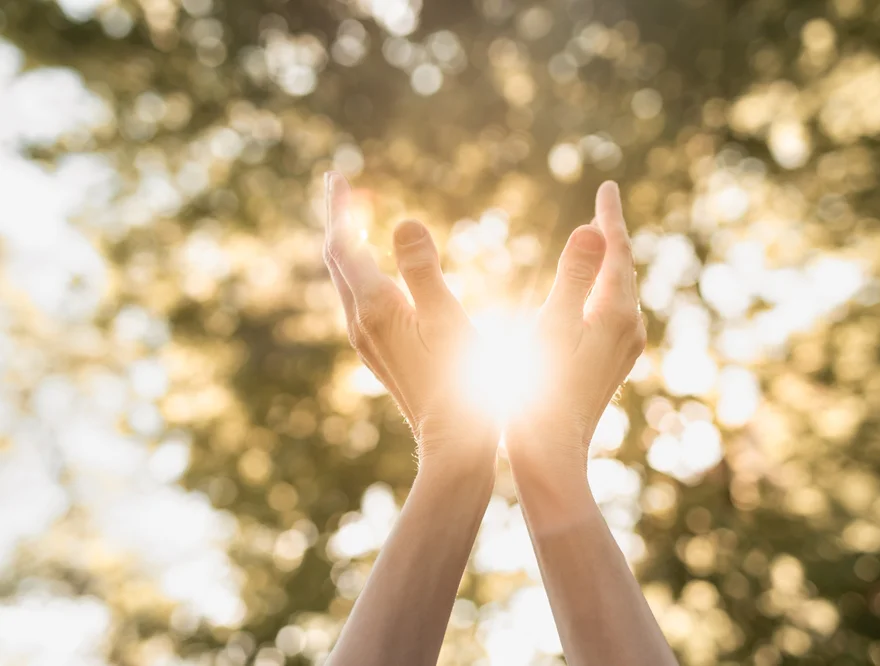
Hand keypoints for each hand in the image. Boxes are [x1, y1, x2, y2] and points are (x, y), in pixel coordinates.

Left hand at [322, 172, 497, 470]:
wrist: (454, 442)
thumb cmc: (462, 381)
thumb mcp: (448, 318)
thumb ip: (424, 269)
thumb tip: (403, 221)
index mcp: (374, 307)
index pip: (342, 243)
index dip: (338, 206)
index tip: (336, 173)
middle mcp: (360, 322)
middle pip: (337, 259)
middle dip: (338, 219)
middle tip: (341, 186)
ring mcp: (367, 340)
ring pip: (346, 280)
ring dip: (348, 244)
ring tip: (355, 219)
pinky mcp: (380, 352)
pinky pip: (358, 298)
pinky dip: (360, 270)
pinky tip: (375, 271)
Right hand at [507, 181, 645, 480]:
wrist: (551, 456)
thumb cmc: (539, 393)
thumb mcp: (550, 327)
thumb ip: (572, 277)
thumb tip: (593, 229)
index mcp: (616, 315)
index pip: (617, 251)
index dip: (610, 217)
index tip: (607, 186)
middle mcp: (628, 330)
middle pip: (622, 268)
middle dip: (611, 236)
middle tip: (603, 204)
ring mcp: (623, 350)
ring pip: (619, 292)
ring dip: (606, 263)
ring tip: (597, 239)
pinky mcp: (610, 365)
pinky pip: (612, 312)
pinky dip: (600, 289)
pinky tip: (588, 293)